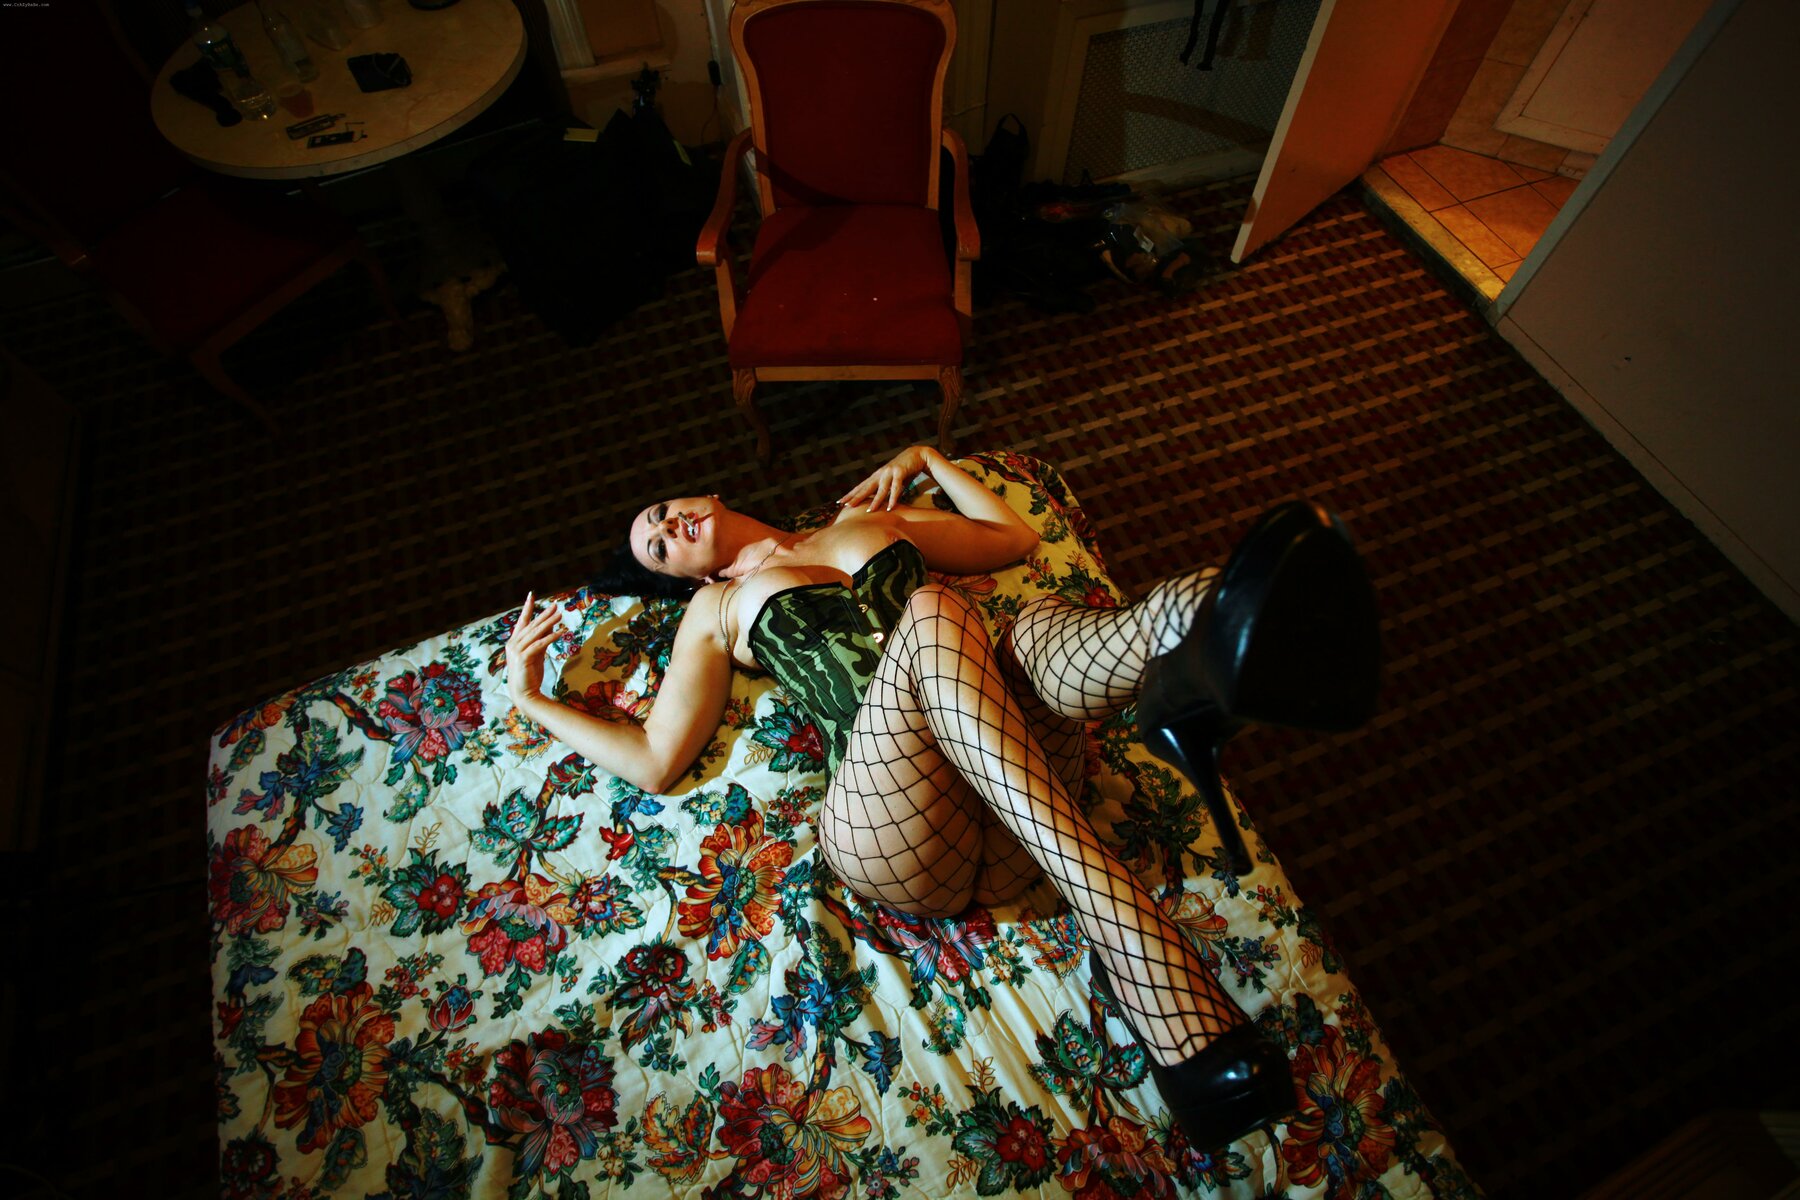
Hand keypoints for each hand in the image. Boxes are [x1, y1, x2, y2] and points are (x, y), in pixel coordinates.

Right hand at [505, 591, 564, 706]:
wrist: (524, 693)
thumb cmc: (530, 674)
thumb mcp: (538, 653)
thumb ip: (542, 639)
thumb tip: (552, 625)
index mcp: (514, 641)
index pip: (522, 621)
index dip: (527, 608)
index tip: (531, 595)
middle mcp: (513, 644)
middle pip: (531, 625)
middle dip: (544, 614)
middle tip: (555, 605)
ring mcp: (516, 651)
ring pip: (535, 633)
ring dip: (549, 623)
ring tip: (560, 615)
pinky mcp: (523, 658)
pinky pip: (539, 644)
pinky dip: (550, 637)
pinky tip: (560, 632)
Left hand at [839, 446, 931, 510]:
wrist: (918, 455)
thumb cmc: (904, 470)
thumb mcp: (892, 481)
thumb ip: (886, 490)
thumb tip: (881, 503)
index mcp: (877, 476)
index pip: (861, 486)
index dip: (851, 494)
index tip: (840, 502)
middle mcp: (880, 474)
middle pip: (866, 487)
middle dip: (856, 497)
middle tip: (846, 506)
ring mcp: (889, 472)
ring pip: (881, 489)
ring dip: (875, 501)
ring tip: (869, 511)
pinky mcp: (900, 472)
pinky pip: (896, 487)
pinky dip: (893, 498)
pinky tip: (890, 507)